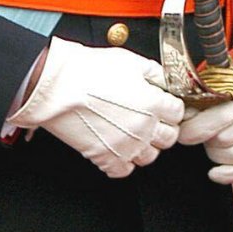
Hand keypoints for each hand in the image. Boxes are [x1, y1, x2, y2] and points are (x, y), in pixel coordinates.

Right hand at [12, 37, 183, 178]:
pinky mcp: (105, 157)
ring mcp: (125, 146)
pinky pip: (124, 170)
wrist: (54, 85)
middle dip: (161, 127)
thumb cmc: (86, 70)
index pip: (178, 112)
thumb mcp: (128, 60)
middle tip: (147, 118)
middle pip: (169, 137)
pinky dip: (122, 162)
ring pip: (150, 157)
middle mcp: (144, 128)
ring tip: (130, 132)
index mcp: (153, 103)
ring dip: (144, 146)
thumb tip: (163, 80)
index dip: (169, 106)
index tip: (162, 105)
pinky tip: (115, 146)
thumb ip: (154, 72)